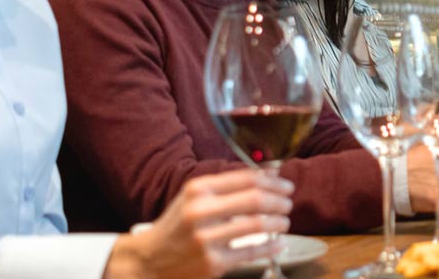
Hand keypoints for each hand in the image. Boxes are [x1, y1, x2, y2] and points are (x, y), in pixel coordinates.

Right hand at [104, 169, 293, 278]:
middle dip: (279, 200)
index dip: (272, 181)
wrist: (150, 259)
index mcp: (198, 189)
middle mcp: (200, 211)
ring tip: (284, 221)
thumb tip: (269, 174)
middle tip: (288, 203)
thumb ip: (226, 186)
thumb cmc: (178, 225)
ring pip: (257, 225)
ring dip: (278, 222)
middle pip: (255, 200)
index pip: (245, 178)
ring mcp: (206, 239)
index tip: (286, 184)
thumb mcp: (193, 197)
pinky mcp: (213, 263)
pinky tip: (279, 244)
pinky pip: (252, 252)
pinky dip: (271, 247)